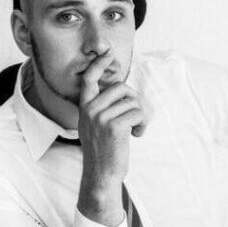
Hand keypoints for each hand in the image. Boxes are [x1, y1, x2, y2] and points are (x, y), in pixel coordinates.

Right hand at [76, 49, 146, 226]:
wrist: (101, 174)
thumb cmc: (103, 150)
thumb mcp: (95, 125)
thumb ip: (102, 108)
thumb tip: (122, 91)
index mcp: (85, 108)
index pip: (89, 79)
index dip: (99, 64)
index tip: (107, 52)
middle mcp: (90, 110)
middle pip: (121, 88)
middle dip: (133, 100)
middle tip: (134, 116)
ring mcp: (100, 118)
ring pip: (132, 102)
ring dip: (139, 116)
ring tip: (134, 130)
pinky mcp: (114, 127)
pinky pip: (137, 114)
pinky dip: (142, 124)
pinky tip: (136, 135)